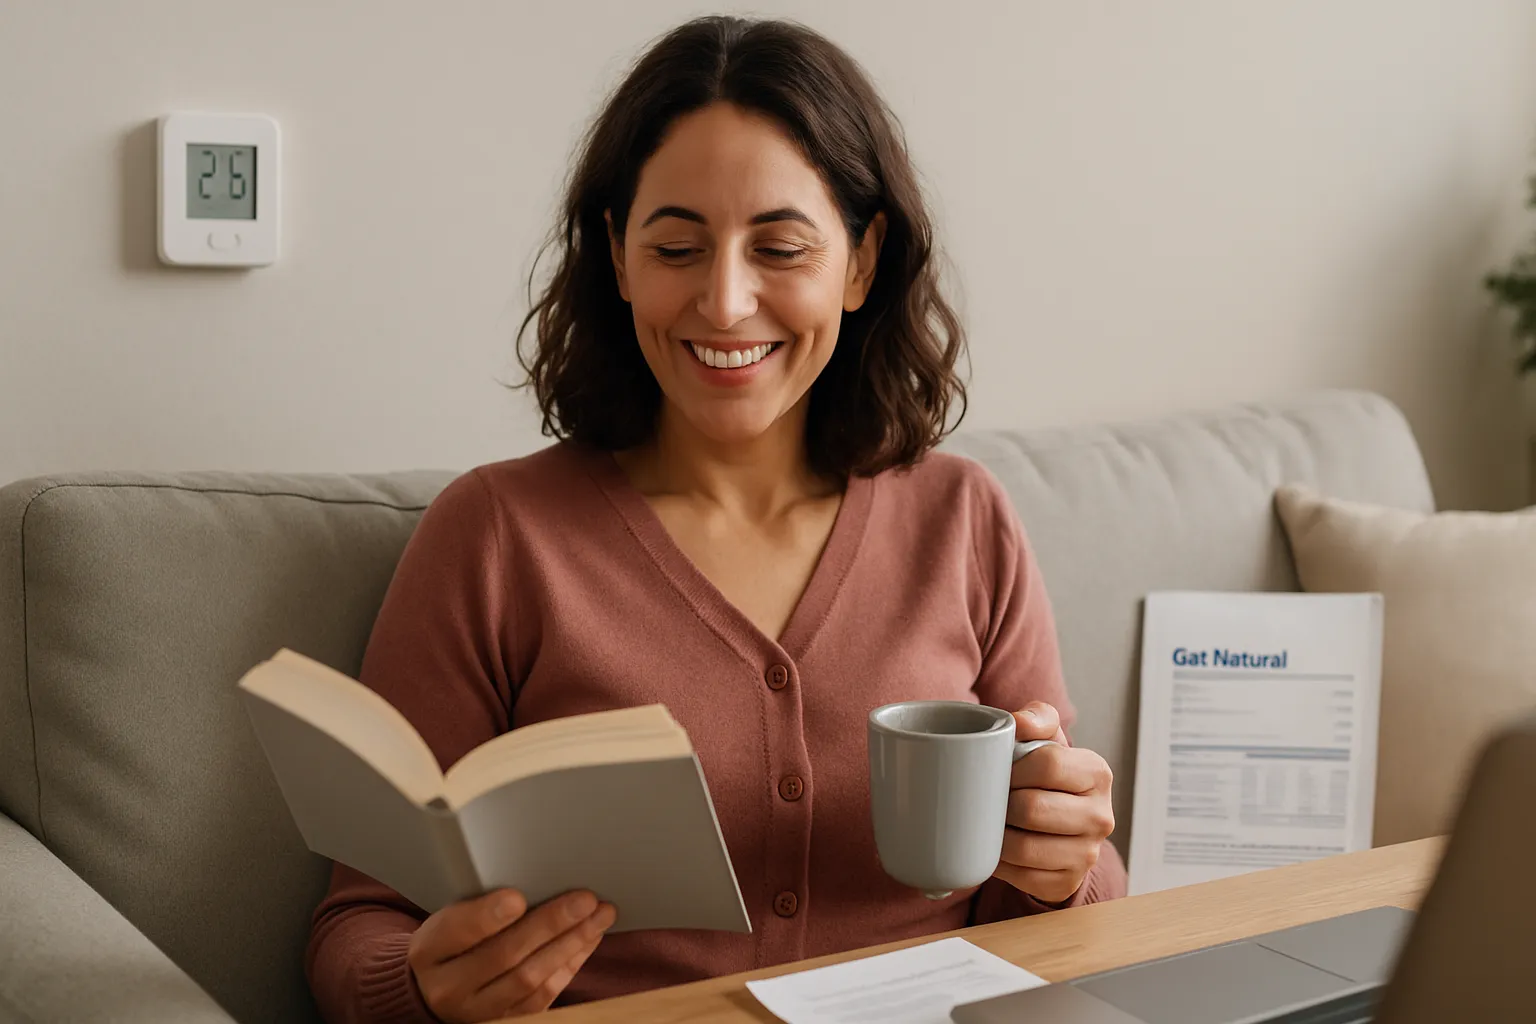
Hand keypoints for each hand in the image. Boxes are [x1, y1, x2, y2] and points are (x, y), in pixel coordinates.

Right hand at [408, 888, 616, 1021]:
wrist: (437, 989)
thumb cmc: (452, 940)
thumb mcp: (449, 916)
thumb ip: (480, 903)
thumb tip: (536, 879)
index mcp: (429, 950)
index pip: (456, 932)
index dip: (486, 916)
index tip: (517, 897)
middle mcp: (450, 986)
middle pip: (503, 955)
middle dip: (549, 924)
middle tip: (584, 900)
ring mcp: (478, 1010)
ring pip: (530, 979)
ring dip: (571, 943)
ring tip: (599, 915)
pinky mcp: (507, 1021)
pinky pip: (544, 995)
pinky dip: (571, 963)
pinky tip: (589, 938)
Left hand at [995, 701, 1114, 903]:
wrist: (1058, 821)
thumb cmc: (1045, 772)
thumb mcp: (1046, 738)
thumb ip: (1036, 717)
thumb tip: (1018, 723)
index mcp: (1097, 773)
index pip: (1048, 764)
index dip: (1013, 767)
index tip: (999, 769)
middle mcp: (1101, 816)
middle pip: (1032, 808)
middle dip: (1001, 802)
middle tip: (988, 798)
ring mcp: (1088, 854)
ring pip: (1024, 847)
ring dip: (996, 834)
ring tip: (988, 820)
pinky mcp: (1067, 882)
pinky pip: (1021, 877)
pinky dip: (1000, 862)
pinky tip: (995, 846)